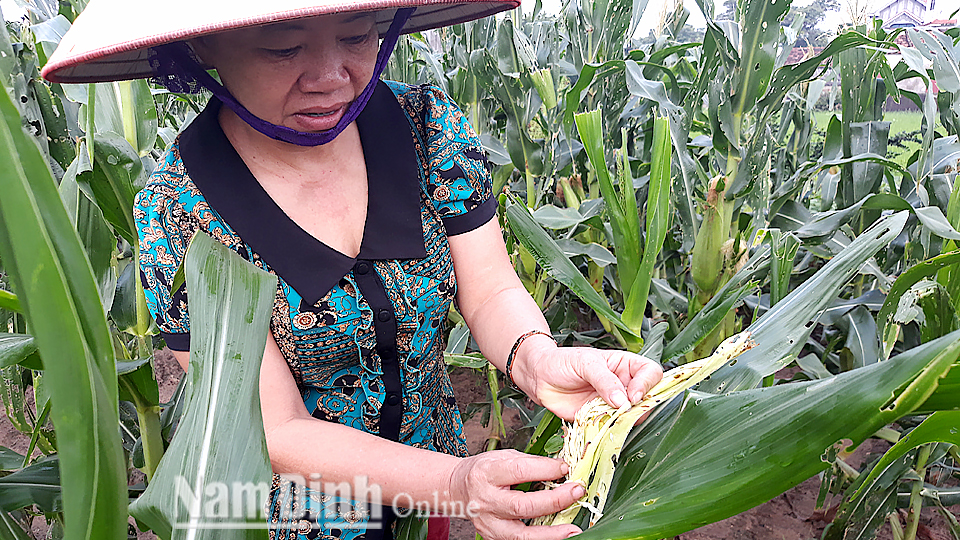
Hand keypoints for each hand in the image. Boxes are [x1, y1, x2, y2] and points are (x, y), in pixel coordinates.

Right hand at [448, 450, 584, 539]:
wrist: (458, 489)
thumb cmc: (484, 471)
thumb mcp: (503, 457)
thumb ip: (530, 462)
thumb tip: (562, 467)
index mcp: (487, 473)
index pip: (519, 471)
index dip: (546, 469)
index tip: (565, 468)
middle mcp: (486, 500)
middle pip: (523, 505)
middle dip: (554, 500)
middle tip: (576, 492)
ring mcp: (488, 523)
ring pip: (522, 535)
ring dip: (551, 533)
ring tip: (573, 529)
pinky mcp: (493, 537)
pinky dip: (540, 539)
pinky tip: (557, 536)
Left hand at [513, 337, 663, 420]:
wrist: (539, 378)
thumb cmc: (562, 362)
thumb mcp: (585, 363)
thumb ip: (605, 380)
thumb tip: (624, 401)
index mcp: (625, 366)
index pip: (651, 373)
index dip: (647, 385)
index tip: (633, 396)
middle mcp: (623, 386)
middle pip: (647, 398)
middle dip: (640, 407)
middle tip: (624, 412)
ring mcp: (613, 404)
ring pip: (633, 417)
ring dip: (625, 421)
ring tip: (610, 419)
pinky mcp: (601, 420)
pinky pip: (613, 428)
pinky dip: (611, 431)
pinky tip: (600, 426)